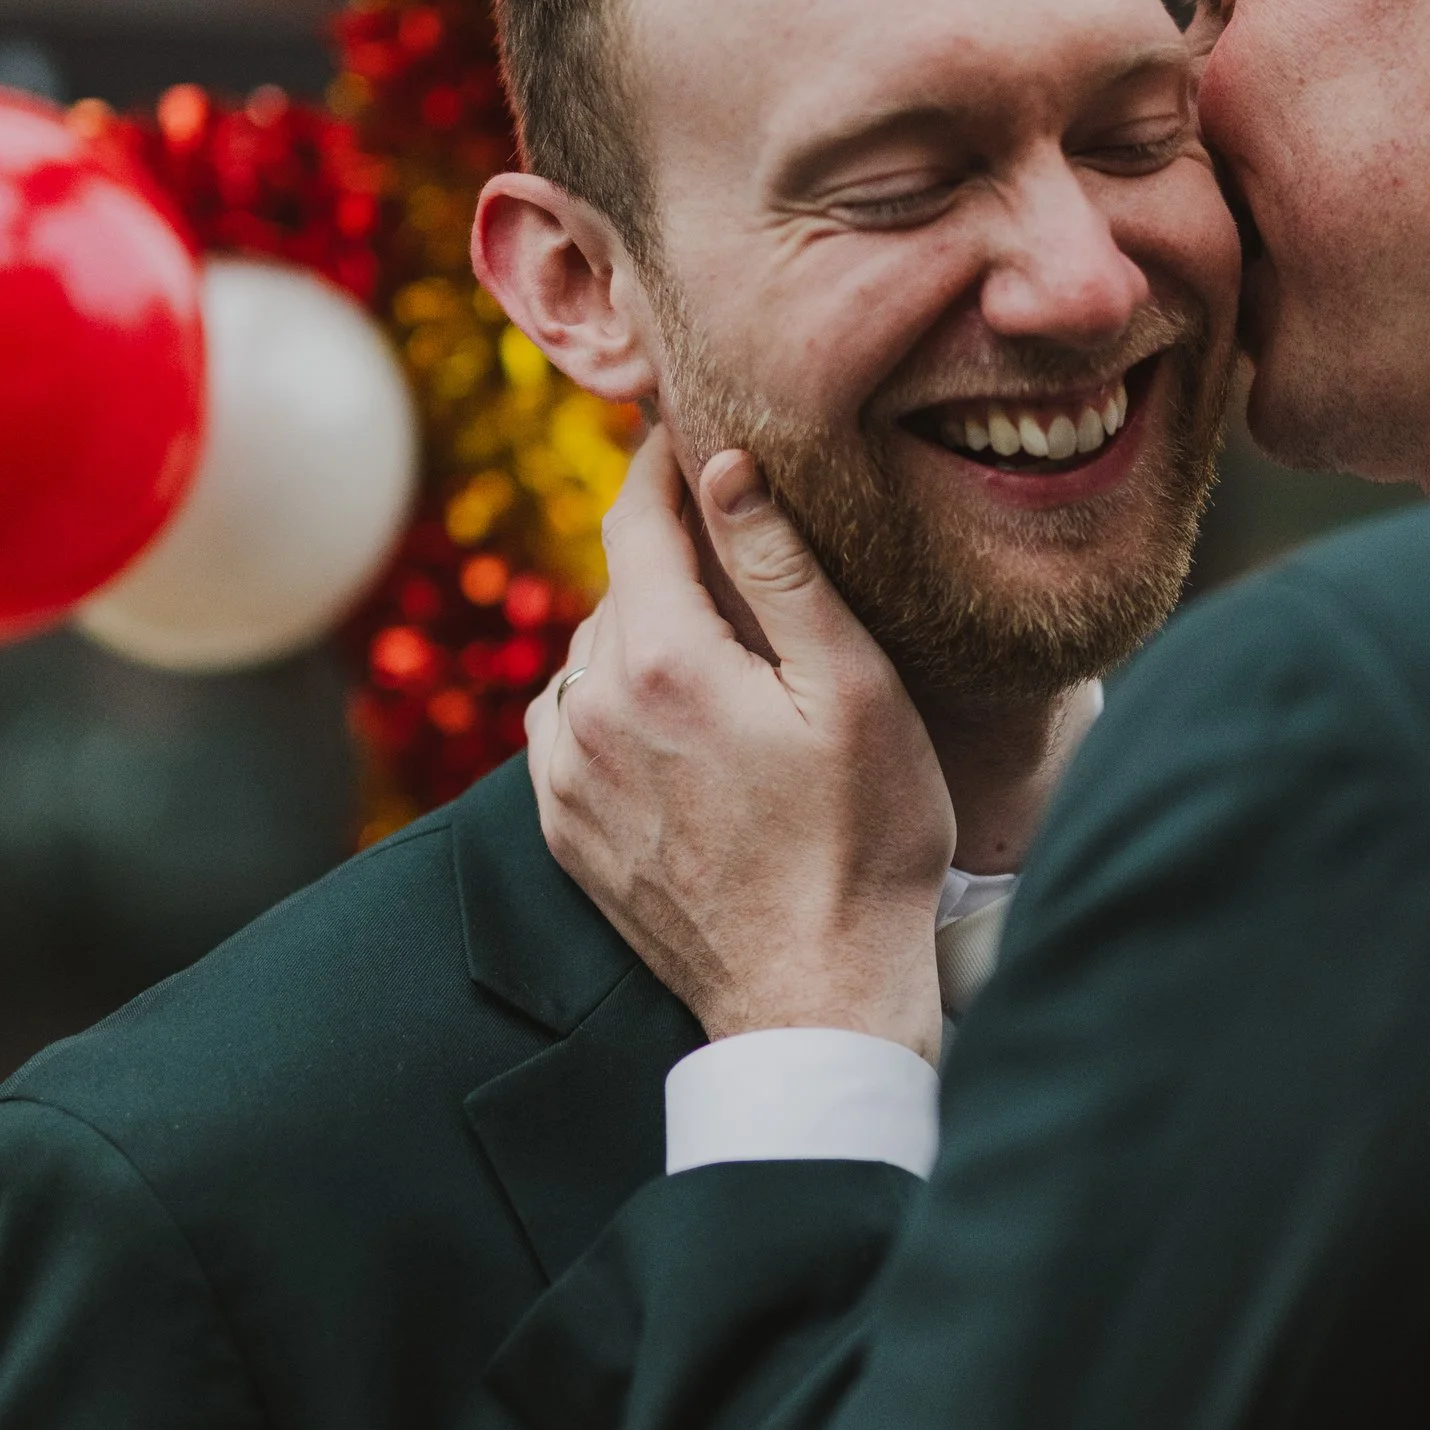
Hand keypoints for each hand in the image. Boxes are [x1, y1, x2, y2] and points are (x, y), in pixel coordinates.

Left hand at [532, 432, 952, 1054]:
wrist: (814, 996)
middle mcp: (591, 710)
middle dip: (671, 558)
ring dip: (643, 636)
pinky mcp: (565, 830)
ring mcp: (566, 776)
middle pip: (619, 588)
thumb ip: (781, 568)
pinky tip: (677, 724)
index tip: (693, 433)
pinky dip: (613, 703)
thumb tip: (724, 465)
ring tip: (721, 651)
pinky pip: (570, 726)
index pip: (635, 517)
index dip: (664, 464)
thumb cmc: (864, 842)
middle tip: (738, 550)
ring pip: (592, 656)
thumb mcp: (852, 688)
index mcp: (662, 660)